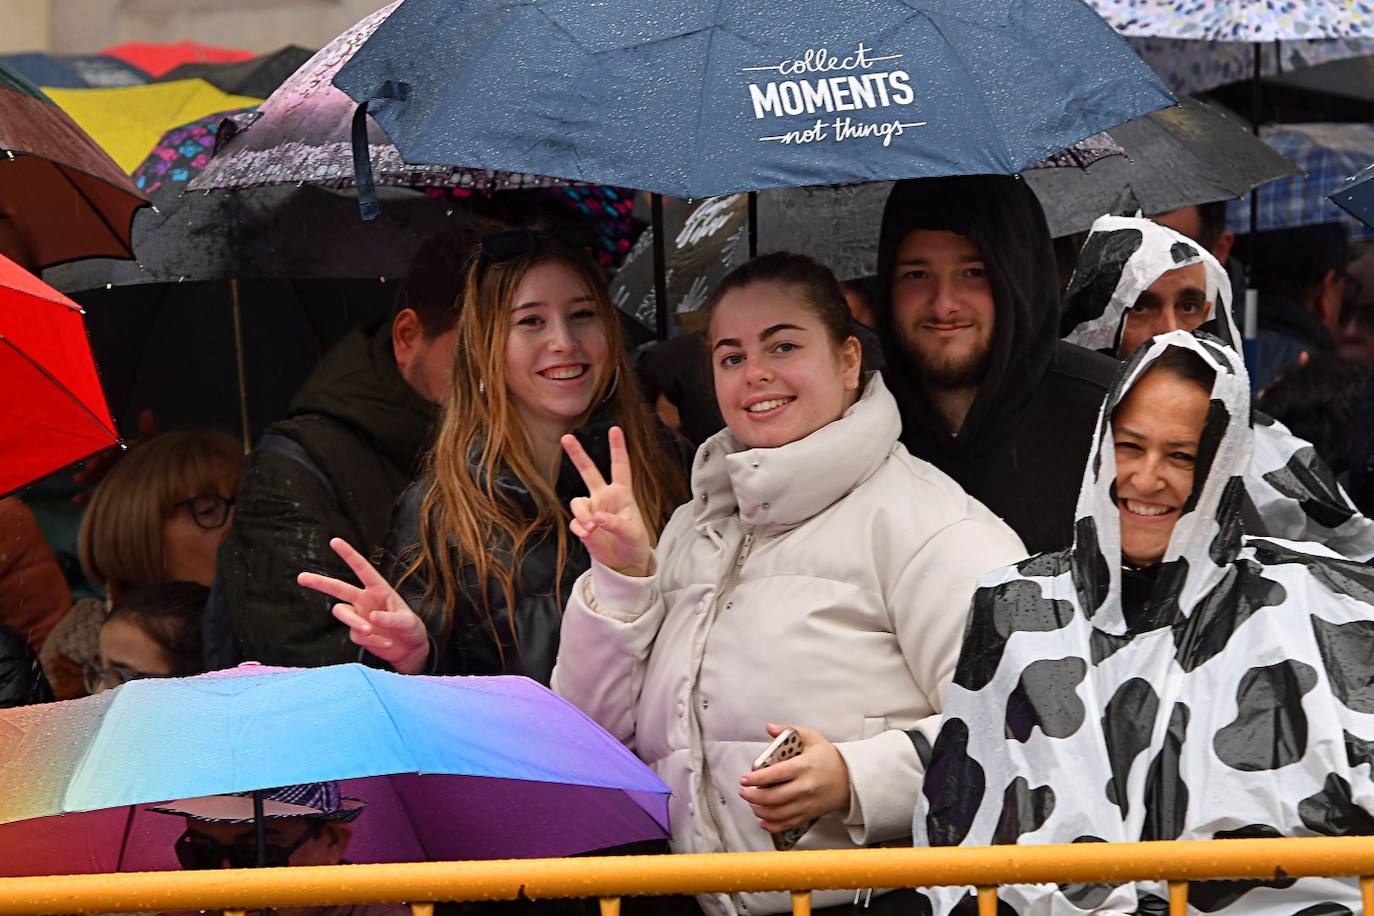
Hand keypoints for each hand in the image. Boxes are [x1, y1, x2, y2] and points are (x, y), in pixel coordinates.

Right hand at [72, 410, 157, 504]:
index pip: (109, 449)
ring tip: (79, 479)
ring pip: (94, 479)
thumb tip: (147, 413)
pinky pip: (93, 497)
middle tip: (90, 466)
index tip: (104, 452)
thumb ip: (147, 433)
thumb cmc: (154, 463)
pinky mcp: (107, 496)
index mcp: (120, 452)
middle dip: (92, 464)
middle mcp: (112, 465)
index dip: (105, 450)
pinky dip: (84, 498)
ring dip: (85, 478)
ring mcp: (108, 480)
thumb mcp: (151, 448)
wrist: (165, 487)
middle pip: (99, 464)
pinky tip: (76, 499)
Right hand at [297, 537, 429, 674]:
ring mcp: (358, 616)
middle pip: (337, 588)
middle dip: (319, 582)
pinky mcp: (356, 632)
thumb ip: (390, 619)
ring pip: (342, 613)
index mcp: (378, 589)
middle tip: (301, 577)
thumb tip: (370, 617)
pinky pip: (356, 635)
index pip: (362, 568)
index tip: (334, 541)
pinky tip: (386, 644)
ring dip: (354, 623)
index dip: (348, 554)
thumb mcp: (408, 622)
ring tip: (369, 632)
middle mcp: (364, 600)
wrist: (409, 650)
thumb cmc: (411, 629)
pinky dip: (371, 641)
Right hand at [561, 426, 652, 577]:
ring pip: (577, 502)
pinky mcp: (583, 526)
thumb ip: (616, 524)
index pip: (620, 467)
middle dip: (577, 454)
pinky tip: (588, 536)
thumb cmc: (634, 544)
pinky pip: (575, 521)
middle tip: (566, 437)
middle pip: (588, 471)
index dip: (618, 448)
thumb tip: (597, 519)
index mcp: (622, 493)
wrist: (624, 564)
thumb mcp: (633, 534)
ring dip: (582, 514)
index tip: (615, 429)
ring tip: (592, 529)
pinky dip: (579, 528)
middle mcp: (605, 497)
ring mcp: (592, 510)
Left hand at [739, 724, 850, 833]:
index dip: (756, 779)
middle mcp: (804, 787)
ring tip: (751, 803)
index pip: (775, 775)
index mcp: (803, 767)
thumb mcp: (812, 738)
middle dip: (752, 796)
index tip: (745, 778)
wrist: (851, 779)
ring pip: (778, 813)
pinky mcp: (809, 814)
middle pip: (773, 797)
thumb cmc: (830, 759)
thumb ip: (789, 730)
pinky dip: (772, 825)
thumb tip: (770, 727)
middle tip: (743, 791)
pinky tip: (762, 820)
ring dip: (759, 811)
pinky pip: (788, 824)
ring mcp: (807, 803)